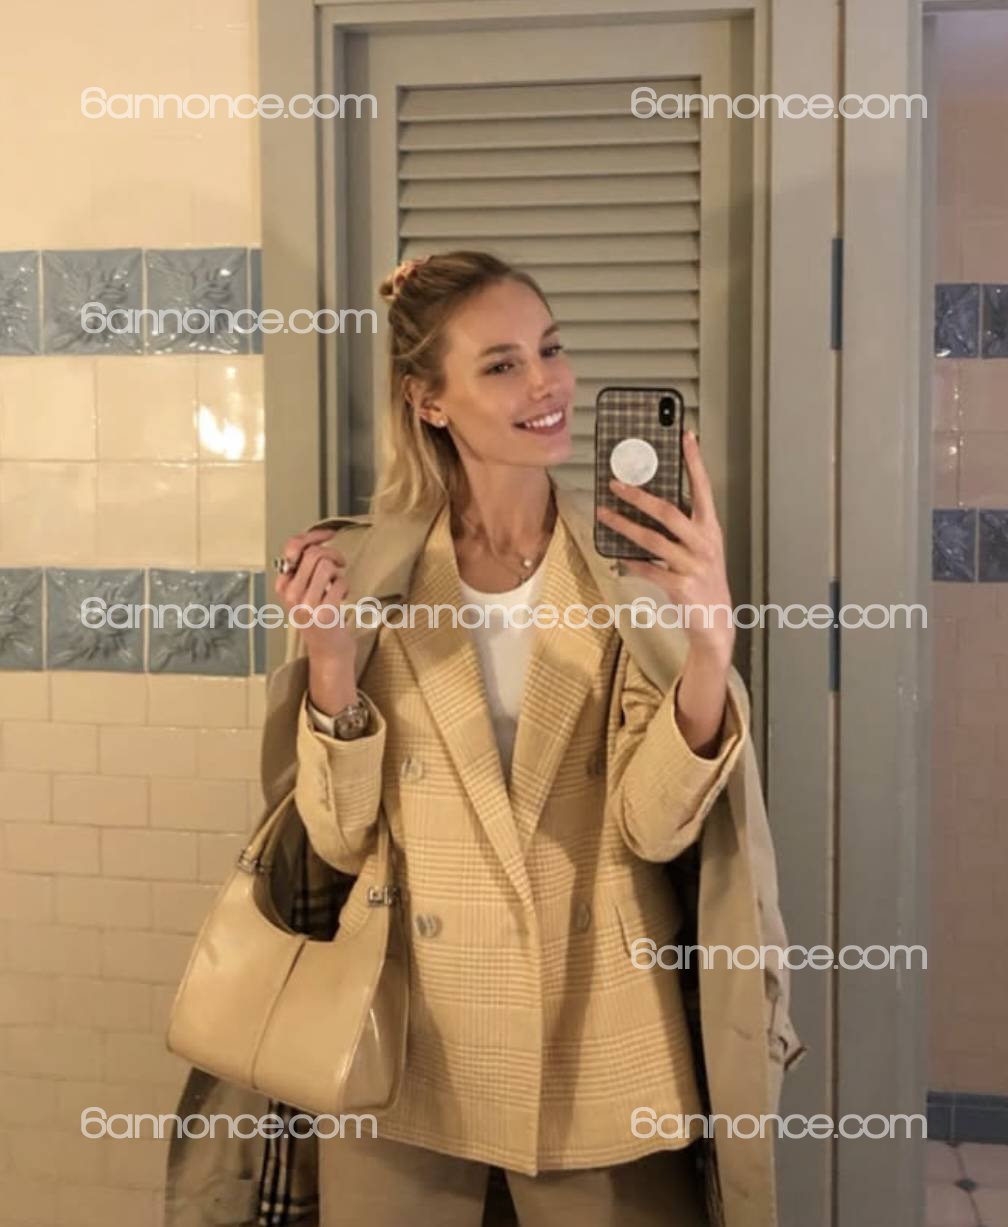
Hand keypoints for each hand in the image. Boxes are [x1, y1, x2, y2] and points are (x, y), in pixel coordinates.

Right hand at [273, 528, 356, 673]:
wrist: (327, 651)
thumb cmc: (319, 617)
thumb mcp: (304, 591)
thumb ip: (306, 567)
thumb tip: (316, 537)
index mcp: (283, 585)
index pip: (293, 547)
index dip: (314, 536)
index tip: (329, 535)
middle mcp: (291, 595)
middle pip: (312, 554)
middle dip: (332, 553)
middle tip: (340, 563)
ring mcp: (306, 605)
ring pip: (325, 565)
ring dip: (338, 570)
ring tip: (339, 581)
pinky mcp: (324, 613)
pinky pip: (339, 582)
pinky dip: (346, 585)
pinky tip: (343, 596)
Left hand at [595, 429, 734, 664]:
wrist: (716, 623)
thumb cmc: (704, 581)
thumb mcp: (700, 549)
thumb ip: (682, 527)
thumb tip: (650, 503)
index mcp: (711, 529)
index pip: (703, 488)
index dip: (694, 462)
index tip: (685, 437)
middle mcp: (705, 544)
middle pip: (669, 512)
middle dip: (639, 496)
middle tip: (616, 483)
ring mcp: (694, 566)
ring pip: (653, 540)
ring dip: (624, 526)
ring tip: (604, 515)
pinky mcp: (681, 587)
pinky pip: (648, 569)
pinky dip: (631, 562)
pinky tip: (618, 557)